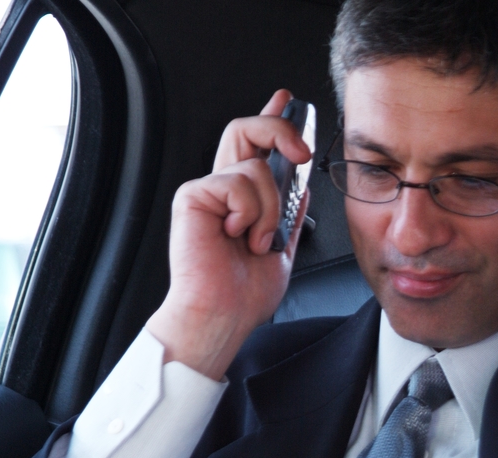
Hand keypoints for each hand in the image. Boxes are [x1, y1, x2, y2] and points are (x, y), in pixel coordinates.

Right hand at [146, 90, 310, 379]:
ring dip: (270, 209)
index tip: (288, 100)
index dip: (272, 118)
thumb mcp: (283, 248)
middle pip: (246, 130)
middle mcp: (223, 190)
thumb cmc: (244, 294)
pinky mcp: (193, 197)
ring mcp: (207, 191)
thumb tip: (305, 187)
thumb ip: (291, 215)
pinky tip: (236, 236)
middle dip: (280, 131)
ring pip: (255, 166)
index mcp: (242, 200)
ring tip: (257, 240)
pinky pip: (238, 183)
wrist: (223, 316)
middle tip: (302, 153)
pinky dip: (250, 213)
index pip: (256, 147)